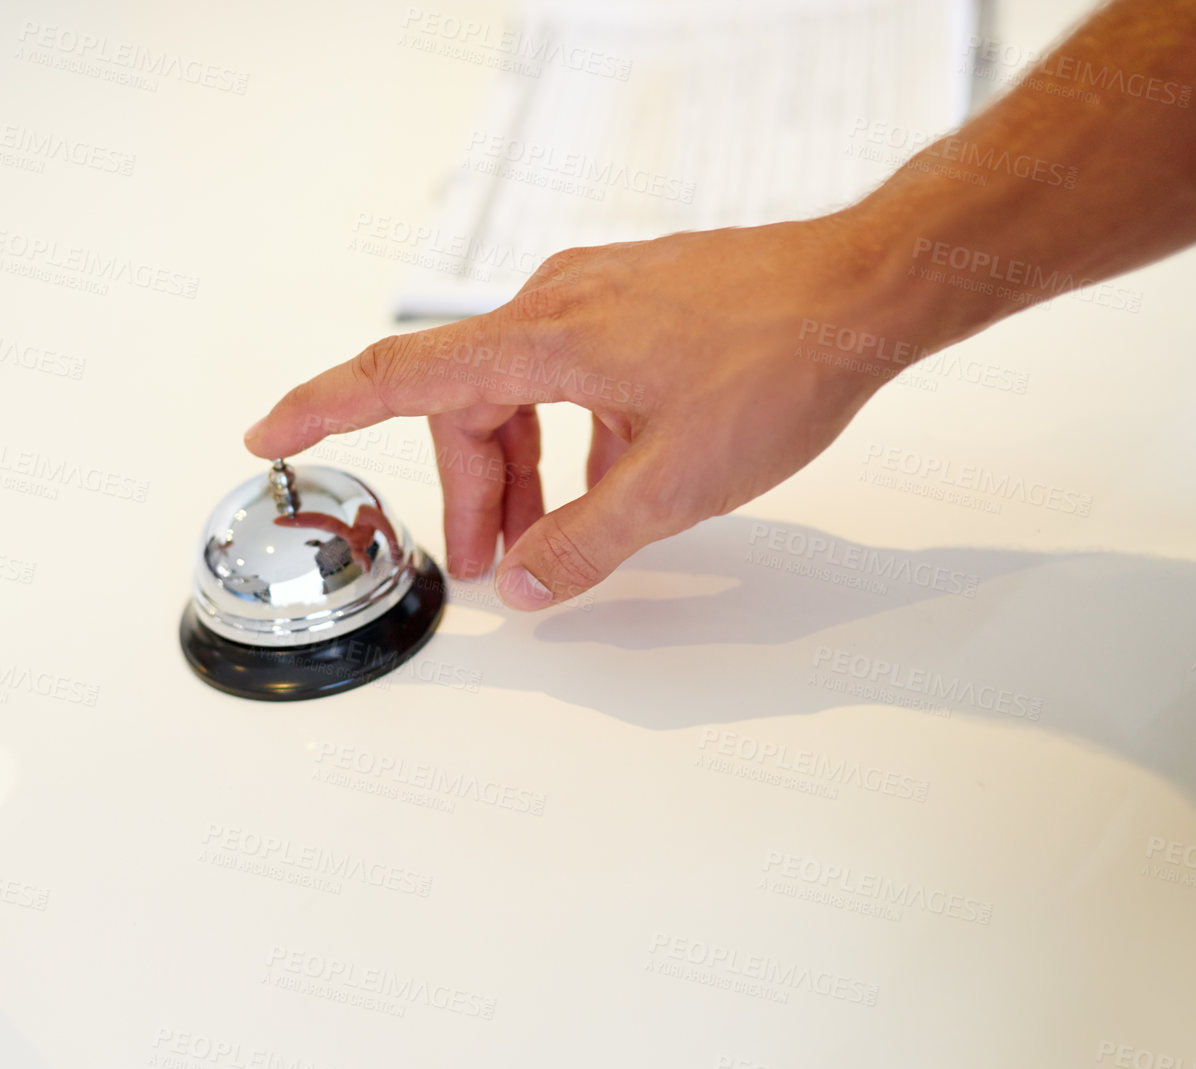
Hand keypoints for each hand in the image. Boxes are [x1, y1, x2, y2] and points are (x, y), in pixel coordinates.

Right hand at [243, 209, 917, 609]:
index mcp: (544, 340)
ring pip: (523, 391)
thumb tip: (528, 586)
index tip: (270, 435)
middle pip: (468, 403)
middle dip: (471, 491)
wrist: (862, 292)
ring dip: (522, 469)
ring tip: (546, 540)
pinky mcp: (639, 307)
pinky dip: (571, 438)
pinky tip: (607, 484)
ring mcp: (600, 300)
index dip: (326, 409)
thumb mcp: (674, 485)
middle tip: (488, 564)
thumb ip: (588, 543)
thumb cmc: (777, 365)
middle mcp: (558, 306)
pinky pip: (573, 376)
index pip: (403, 376)